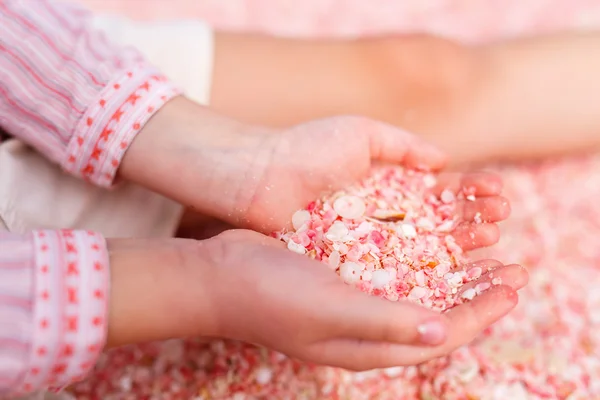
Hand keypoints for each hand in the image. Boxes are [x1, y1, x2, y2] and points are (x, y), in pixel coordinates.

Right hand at [107, 230, 526, 369]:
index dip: (481, 312)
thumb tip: (442, 332)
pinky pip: (391, 268)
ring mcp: (353, 302)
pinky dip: (417, 253)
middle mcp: (366, 327)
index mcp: (368, 344)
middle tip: (510, 264)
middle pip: (436, 313)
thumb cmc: (270, 295)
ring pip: (417, 288)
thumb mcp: (329, 310)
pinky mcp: (341, 277)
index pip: (441, 335)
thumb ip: (385, 323)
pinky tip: (429, 232)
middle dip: (476, 292)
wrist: (219, 276)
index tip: (512, 283)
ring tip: (480, 244)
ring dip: (452, 269)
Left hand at [125, 98, 507, 249]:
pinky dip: (422, 273)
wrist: (257, 177)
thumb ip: (403, 145)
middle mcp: (380, 217)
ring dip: (457, 250)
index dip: (470, 195)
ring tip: (490, 246)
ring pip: (421, 251)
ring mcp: (365, 244)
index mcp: (385, 184)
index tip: (498, 194)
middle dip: (471, 224)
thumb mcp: (360, 132)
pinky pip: (391, 272)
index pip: (438, 193)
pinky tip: (451, 274)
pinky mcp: (348, 266)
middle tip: (502, 226)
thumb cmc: (305, 149)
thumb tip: (444, 161)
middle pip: (436, 226)